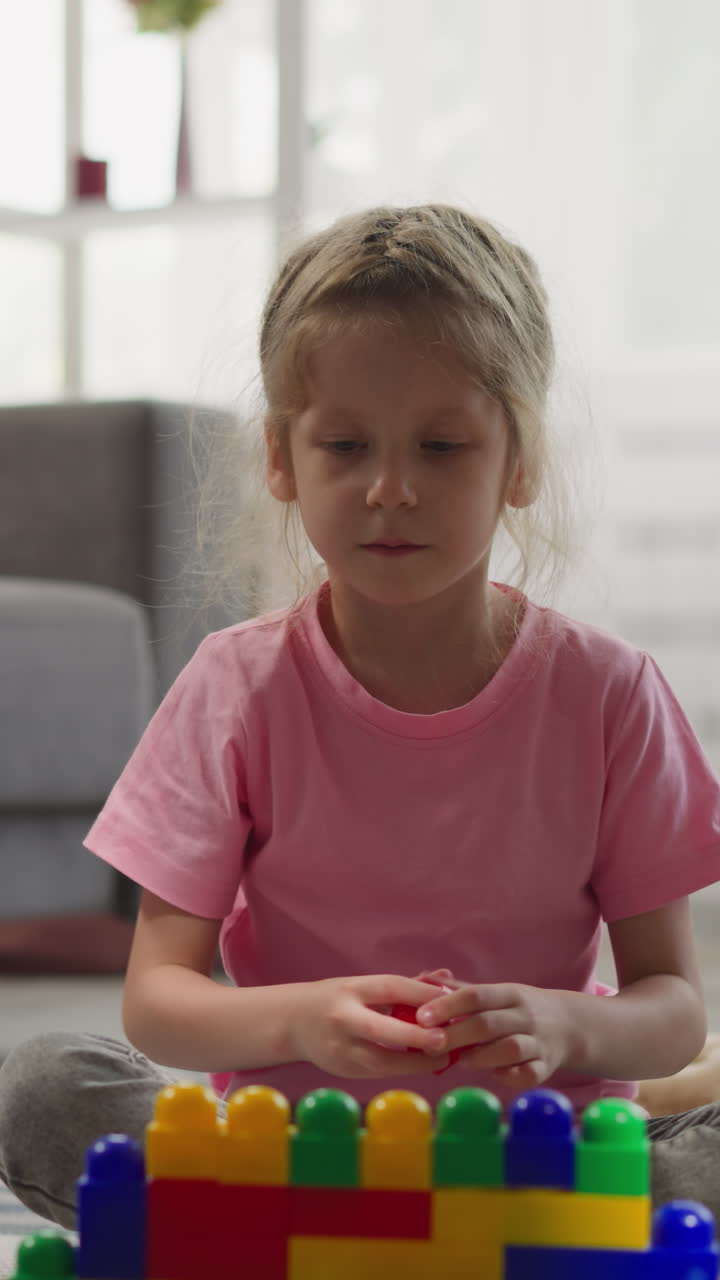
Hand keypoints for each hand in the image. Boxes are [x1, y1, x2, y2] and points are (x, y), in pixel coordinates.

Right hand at [286, 975, 450, 1078]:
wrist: (292, 1022)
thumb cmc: (339, 1000)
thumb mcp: (365, 986)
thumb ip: (406, 986)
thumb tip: (447, 979)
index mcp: (351, 989)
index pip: (390, 987)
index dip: (421, 993)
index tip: (451, 1000)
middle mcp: (343, 1017)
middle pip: (380, 1029)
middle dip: (414, 1036)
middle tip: (444, 1040)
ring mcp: (340, 1048)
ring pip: (379, 1061)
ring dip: (413, 1063)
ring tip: (442, 1058)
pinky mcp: (342, 1070)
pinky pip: (376, 1073)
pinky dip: (401, 1070)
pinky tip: (421, 1065)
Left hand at [415, 978, 573, 1091]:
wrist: (570, 1025)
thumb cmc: (517, 1010)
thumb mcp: (495, 993)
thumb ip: (458, 989)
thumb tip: (420, 979)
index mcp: (508, 993)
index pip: (476, 995)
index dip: (448, 1006)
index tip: (422, 1016)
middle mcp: (525, 1015)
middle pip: (489, 1023)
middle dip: (457, 1035)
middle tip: (430, 1044)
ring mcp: (538, 1041)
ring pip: (511, 1049)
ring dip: (482, 1057)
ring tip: (461, 1061)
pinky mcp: (547, 1067)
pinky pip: (529, 1075)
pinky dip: (509, 1077)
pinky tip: (495, 1074)